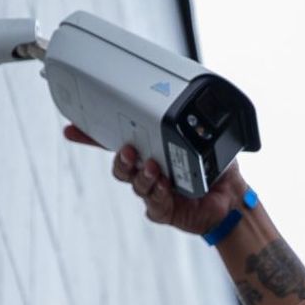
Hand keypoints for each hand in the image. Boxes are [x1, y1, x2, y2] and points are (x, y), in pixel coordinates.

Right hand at [63, 125, 247, 234]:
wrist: (232, 197)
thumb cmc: (215, 167)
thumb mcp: (205, 138)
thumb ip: (193, 122)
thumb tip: (191, 95)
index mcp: (152, 150)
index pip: (117, 141)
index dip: (92, 137)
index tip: (72, 129)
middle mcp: (148, 170)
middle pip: (120, 165)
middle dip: (120, 158)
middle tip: (129, 150)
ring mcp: (153, 191)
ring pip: (135, 183)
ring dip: (141, 175)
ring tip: (154, 168)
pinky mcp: (162, 209)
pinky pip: (153, 203)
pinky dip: (157, 194)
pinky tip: (165, 187)